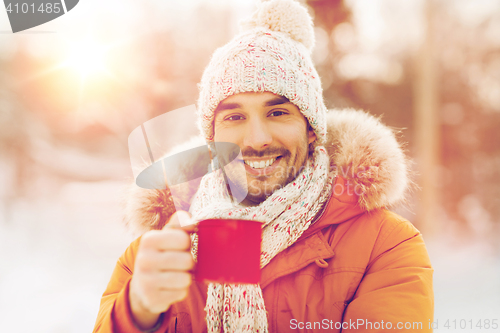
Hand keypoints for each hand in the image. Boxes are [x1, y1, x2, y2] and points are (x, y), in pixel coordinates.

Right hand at [129, 211, 195, 329]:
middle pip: (187, 260)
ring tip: (176, 275)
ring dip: (186, 277)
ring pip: (186, 279)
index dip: (186, 244)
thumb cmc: (160, 256)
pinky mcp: (152, 299)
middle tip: (179, 264)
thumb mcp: (165, 237)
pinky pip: (181, 293)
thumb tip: (191, 219)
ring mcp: (146, 281)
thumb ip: (179, 224)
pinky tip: (170, 287)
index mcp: (148, 240)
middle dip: (188, 263)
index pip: (183, 239)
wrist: (141, 286)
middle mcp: (143, 260)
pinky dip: (180, 291)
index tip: (179, 247)